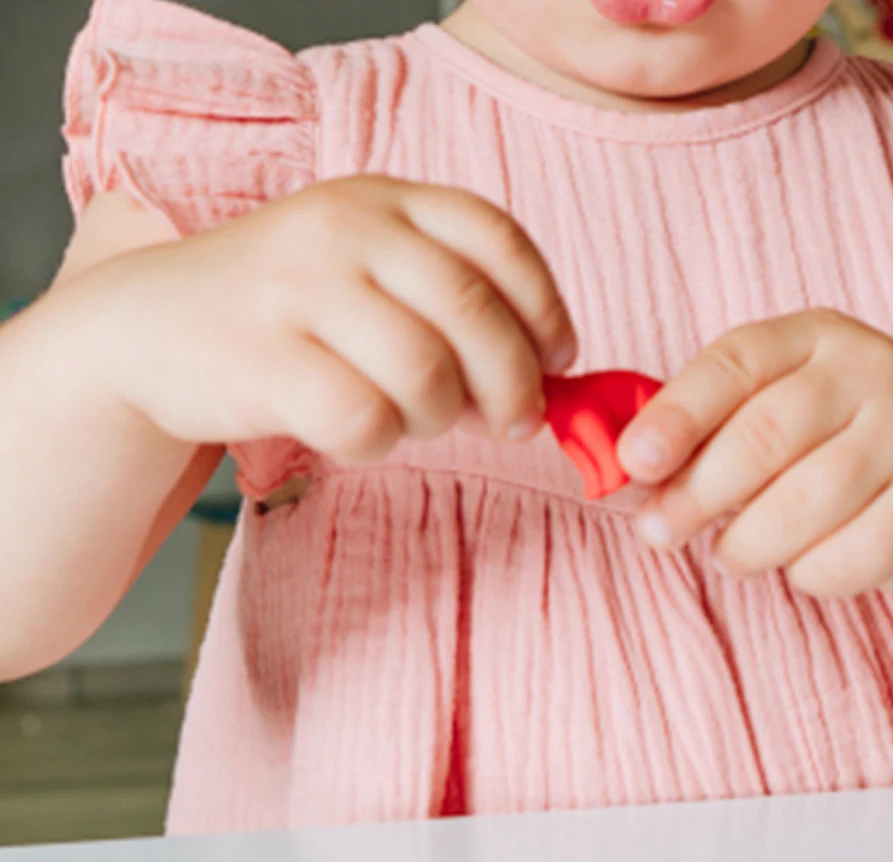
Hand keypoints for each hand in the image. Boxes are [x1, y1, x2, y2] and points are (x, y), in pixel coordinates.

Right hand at [71, 177, 574, 463]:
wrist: (147, 328)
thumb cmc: (290, 314)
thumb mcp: (369, 272)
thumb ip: (453, 303)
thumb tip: (552, 381)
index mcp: (383, 199)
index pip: (498, 239)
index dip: (545, 310)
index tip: (556, 360)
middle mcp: (343, 228)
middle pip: (475, 314)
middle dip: (514, 384)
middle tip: (513, 422)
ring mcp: (298, 288)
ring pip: (426, 375)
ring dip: (439, 417)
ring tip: (410, 417)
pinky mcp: (262, 357)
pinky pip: (366, 420)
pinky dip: (377, 441)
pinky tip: (354, 429)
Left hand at [616, 311, 892, 598]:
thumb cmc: (826, 457)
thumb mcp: (769, 419)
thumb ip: (706, 434)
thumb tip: (628, 472)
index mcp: (816, 337)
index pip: (736, 362)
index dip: (678, 414)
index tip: (633, 462)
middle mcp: (872, 370)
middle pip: (765, 436)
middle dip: (697, 493)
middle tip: (658, 532)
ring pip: (805, 503)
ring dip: (749, 544)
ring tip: (732, 555)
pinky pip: (850, 556)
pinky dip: (810, 574)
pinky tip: (803, 566)